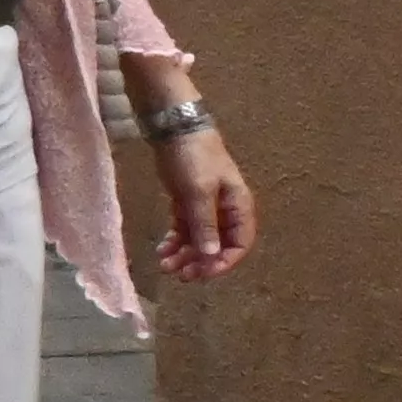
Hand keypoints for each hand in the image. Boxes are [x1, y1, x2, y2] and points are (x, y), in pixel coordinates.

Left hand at [153, 126, 257, 279]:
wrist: (172, 127)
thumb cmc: (192, 156)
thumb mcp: (199, 191)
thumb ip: (205, 224)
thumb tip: (212, 256)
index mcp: (238, 206)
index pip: (240, 243)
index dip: (224, 262)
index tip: (203, 273)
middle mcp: (225, 209)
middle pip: (218, 245)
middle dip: (200, 262)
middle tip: (180, 275)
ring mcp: (205, 206)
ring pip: (199, 239)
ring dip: (185, 254)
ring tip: (165, 266)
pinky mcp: (185, 201)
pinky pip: (184, 228)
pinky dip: (175, 241)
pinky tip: (162, 250)